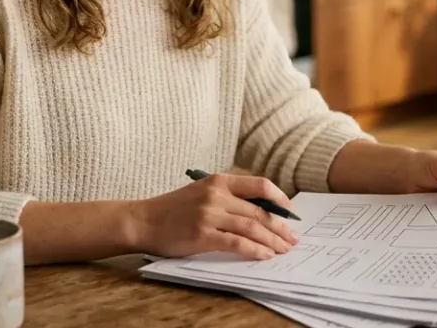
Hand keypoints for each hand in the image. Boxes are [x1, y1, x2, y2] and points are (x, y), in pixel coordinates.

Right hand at [125, 173, 298, 259]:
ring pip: (252, 227)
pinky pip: (236, 242)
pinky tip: (264, 255)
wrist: (144, 221)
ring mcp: (209, 215)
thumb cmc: (174, 209)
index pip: (260, 185)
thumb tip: (262, 210)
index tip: (290, 213)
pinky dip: (254, 249)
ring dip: (272, 240)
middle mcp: (216, 195)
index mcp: (219, 180)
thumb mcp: (202, 191)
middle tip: (293, 238)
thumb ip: (228, 197)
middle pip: (259, 210)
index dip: (280, 199)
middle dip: (280, 227)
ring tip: (283, 249)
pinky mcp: (202, 235)